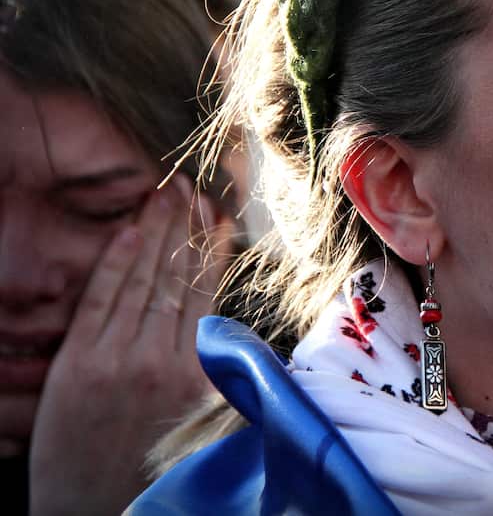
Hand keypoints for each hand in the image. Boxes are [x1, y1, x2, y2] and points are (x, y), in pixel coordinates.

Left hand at [27, 177, 234, 515]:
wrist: (92, 515)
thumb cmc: (157, 476)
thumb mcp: (207, 429)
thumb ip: (225, 376)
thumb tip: (239, 330)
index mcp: (196, 376)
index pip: (205, 295)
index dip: (211, 251)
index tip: (220, 215)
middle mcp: (158, 361)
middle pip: (173, 279)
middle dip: (182, 228)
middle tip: (189, 187)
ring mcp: (114, 359)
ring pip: (141, 281)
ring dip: (153, 233)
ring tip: (164, 195)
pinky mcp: (76, 365)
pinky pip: (100, 300)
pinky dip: (115, 263)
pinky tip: (127, 232)